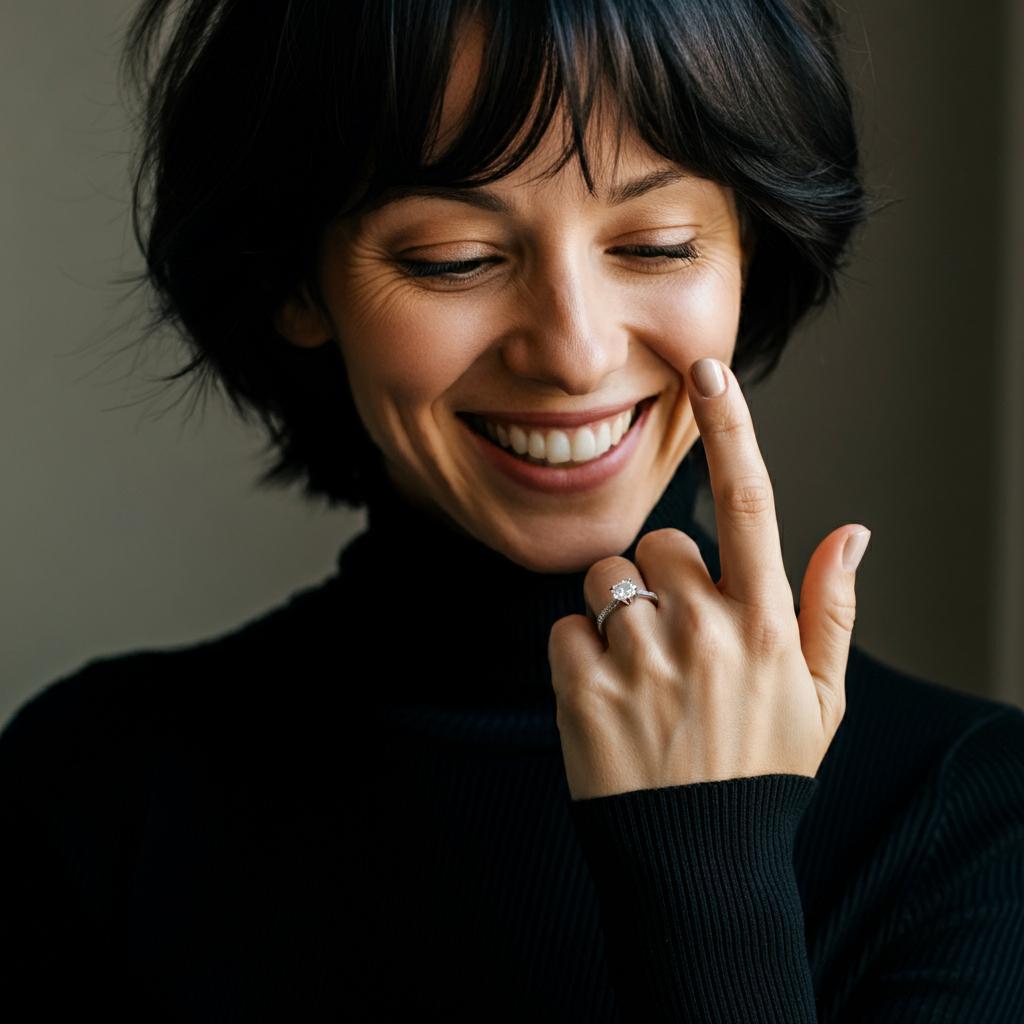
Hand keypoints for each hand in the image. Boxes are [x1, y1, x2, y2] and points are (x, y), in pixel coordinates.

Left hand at [547, 357, 870, 800]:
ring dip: (615, 616)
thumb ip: (832, 608)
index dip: (731, 428)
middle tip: (674, 644)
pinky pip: (563, 630)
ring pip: (604, 582)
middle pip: (658, 545)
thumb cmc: (760, 775)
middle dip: (659, 581)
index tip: (708, 369)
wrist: (695, 866)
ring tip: (641, 678)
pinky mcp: (582, 687)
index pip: (749, 502)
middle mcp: (704, 627)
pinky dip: (576, 657)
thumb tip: (853, 529)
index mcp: (765, 622)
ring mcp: (641, 657)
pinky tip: (606, 703)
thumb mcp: (820, 699)